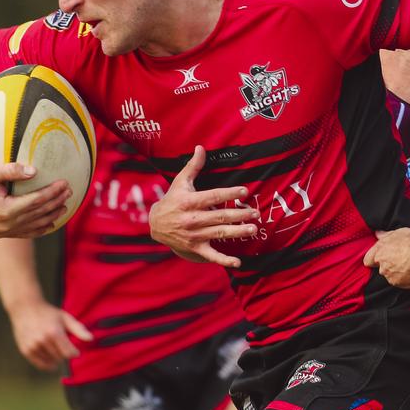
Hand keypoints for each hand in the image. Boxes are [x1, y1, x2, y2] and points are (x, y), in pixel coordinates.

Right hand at [0, 164, 70, 237]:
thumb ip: (11, 171)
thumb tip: (34, 171)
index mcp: (5, 210)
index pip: (36, 201)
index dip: (52, 192)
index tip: (65, 183)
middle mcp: (6, 225)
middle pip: (39, 213)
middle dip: (56, 202)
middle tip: (70, 192)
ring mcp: (4, 232)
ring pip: (35, 225)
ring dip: (52, 216)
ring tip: (64, 206)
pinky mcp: (0, 234)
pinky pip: (26, 233)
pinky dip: (40, 228)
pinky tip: (49, 223)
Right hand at [9, 299, 92, 370]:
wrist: (26, 309)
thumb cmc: (48, 313)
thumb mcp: (65, 317)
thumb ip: (79, 329)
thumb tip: (91, 339)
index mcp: (54, 332)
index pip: (68, 353)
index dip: (74, 353)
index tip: (76, 351)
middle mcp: (42, 340)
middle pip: (60, 358)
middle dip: (65, 354)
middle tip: (64, 346)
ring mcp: (33, 346)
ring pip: (50, 361)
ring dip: (55, 358)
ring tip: (55, 348)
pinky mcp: (26, 350)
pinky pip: (39, 364)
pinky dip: (47, 363)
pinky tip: (50, 359)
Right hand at [149, 146, 257, 267]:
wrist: (155, 225)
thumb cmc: (172, 200)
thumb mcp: (180, 182)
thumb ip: (193, 166)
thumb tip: (201, 147)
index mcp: (189, 202)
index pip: (212, 196)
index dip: (228, 193)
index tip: (244, 190)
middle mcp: (192, 219)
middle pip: (219, 217)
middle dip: (239, 214)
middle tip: (255, 212)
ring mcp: (194, 235)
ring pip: (219, 234)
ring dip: (237, 232)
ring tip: (253, 229)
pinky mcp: (195, 247)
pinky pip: (211, 255)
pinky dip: (224, 260)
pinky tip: (237, 262)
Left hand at [362, 228, 409, 287]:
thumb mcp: (398, 233)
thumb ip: (385, 235)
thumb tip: (378, 234)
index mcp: (379, 252)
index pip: (368, 260)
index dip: (373, 259)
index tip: (380, 258)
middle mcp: (382, 266)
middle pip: (382, 268)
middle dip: (389, 265)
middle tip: (400, 258)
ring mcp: (390, 276)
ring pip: (391, 275)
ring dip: (397, 272)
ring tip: (409, 264)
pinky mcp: (400, 284)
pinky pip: (401, 282)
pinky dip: (406, 278)